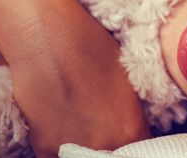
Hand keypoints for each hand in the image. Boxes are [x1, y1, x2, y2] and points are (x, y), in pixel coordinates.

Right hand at [7, 19, 150, 156]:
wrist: (49, 41)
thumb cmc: (93, 50)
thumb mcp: (128, 83)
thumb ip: (132, 117)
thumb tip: (134, 132)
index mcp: (132, 130)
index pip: (142, 151)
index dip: (135, 144)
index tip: (129, 139)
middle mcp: (106, 146)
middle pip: (114, 155)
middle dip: (113, 148)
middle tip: (104, 128)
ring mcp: (73, 149)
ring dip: (86, 150)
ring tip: (82, 126)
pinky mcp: (44, 147)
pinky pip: (57, 157)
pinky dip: (61, 147)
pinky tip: (62, 127)